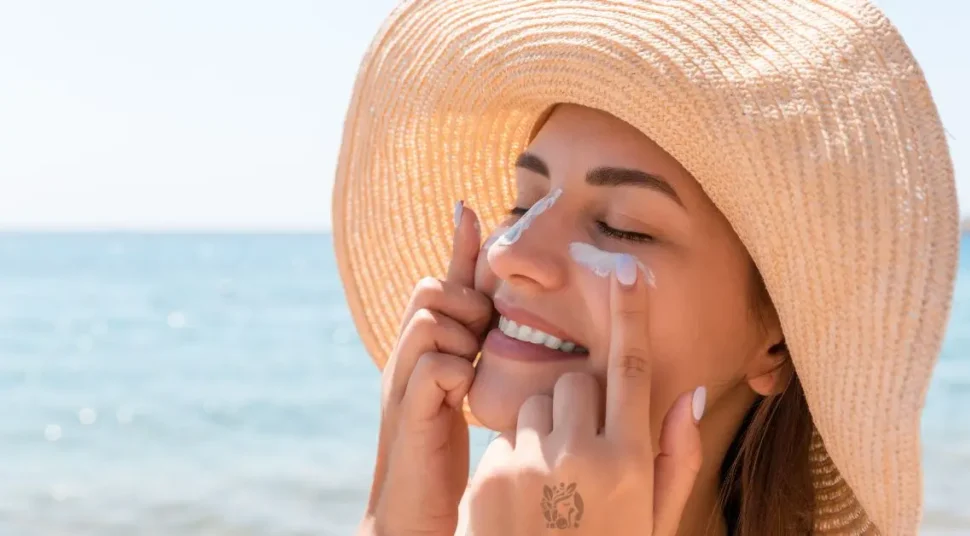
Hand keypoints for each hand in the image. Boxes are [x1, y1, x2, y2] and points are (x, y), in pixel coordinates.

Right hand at [362, 202, 491, 535]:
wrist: (413, 515)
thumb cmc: (445, 456)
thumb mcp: (465, 395)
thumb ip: (476, 355)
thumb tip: (498, 321)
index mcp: (424, 351)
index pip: (441, 284)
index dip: (457, 247)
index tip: (470, 207)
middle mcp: (406, 358)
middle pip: (430, 289)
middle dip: (464, 300)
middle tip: (481, 336)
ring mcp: (402, 383)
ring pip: (430, 318)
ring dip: (461, 334)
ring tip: (472, 366)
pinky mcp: (408, 414)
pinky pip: (433, 364)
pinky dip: (455, 372)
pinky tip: (464, 395)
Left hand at [466, 255, 704, 534]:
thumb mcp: (654, 520)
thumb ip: (677, 458)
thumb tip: (690, 393)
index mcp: (630, 463)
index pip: (631, 369)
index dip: (629, 314)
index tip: (625, 270)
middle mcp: (581, 456)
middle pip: (574, 382)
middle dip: (577, 404)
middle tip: (579, 454)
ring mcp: (530, 465)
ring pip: (535, 406)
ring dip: (543, 431)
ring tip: (549, 488)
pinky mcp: (488, 476)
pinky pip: (505, 439)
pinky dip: (515, 458)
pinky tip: (521, 505)